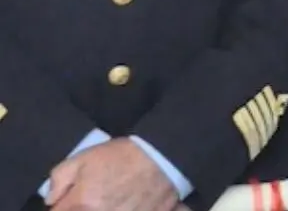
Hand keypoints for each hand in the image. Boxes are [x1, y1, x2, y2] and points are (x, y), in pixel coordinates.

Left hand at [48, 138, 177, 210]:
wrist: (162, 156)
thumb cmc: (121, 155)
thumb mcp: (83, 157)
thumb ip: (59, 179)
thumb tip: (52, 200)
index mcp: (80, 204)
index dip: (63, 206)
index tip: (71, 201)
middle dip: (86, 208)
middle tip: (95, 198)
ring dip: (105, 209)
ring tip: (112, 200)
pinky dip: (124, 210)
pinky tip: (125, 205)